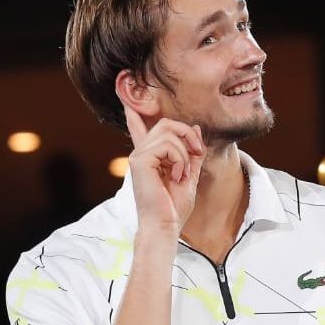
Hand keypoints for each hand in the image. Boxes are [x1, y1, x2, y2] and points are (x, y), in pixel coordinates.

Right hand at [123, 104, 205, 238]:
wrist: (165, 225)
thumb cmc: (173, 207)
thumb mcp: (190, 174)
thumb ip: (192, 152)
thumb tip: (195, 128)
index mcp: (149, 157)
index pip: (139, 128)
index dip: (134, 113)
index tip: (127, 98)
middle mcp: (140, 153)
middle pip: (167, 123)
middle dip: (188, 134)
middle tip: (196, 154)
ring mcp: (138, 156)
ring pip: (170, 132)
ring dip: (185, 152)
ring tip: (182, 173)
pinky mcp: (140, 160)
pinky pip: (168, 144)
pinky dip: (180, 159)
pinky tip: (176, 175)